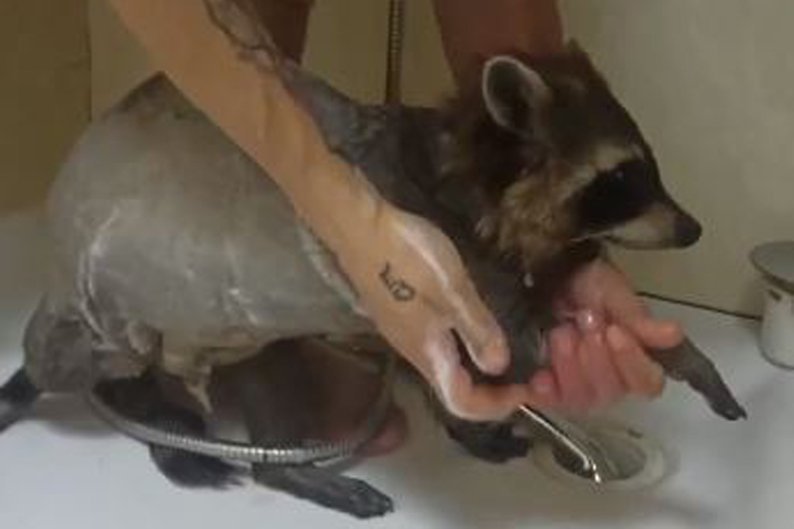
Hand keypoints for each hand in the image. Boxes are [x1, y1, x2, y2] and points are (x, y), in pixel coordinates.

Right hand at [336, 202, 537, 421]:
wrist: (358, 227)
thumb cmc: (408, 257)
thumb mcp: (452, 290)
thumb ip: (477, 329)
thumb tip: (501, 368)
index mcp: (428, 354)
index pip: (462, 404)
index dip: (497, 405)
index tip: (526, 388)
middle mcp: (414, 352)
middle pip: (454, 390)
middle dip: (492, 390)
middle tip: (527, 371)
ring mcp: (405, 334)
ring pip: (447, 368)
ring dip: (479, 368)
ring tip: (510, 347)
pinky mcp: (402, 315)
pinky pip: (439, 346)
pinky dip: (465, 346)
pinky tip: (478, 322)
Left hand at [525, 259, 684, 413]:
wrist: (546, 275)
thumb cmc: (585, 285)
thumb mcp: (611, 293)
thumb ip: (638, 318)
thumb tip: (673, 335)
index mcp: (633, 359)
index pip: (647, 383)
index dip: (631, 362)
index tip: (614, 331)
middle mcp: (609, 379)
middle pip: (612, 392)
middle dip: (596, 357)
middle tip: (584, 323)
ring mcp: (576, 387)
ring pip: (582, 398)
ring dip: (570, 364)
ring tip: (561, 332)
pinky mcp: (546, 389)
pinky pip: (549, 402)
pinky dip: (546, 389)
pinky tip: (541, 374)